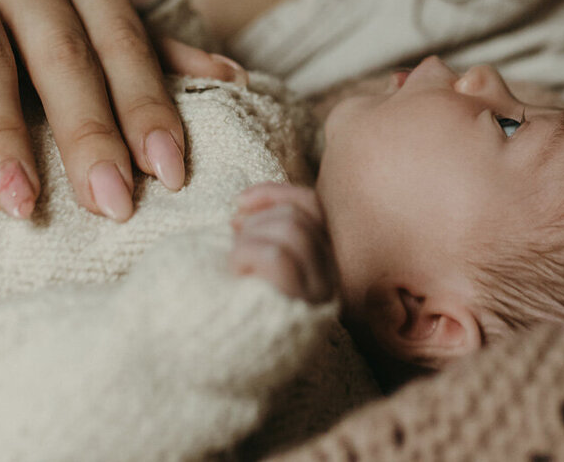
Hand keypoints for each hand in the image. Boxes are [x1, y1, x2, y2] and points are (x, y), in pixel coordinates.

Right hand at [0, 0, 238, 219]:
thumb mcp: (81, 7)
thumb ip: (149, 45)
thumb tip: (234, 80)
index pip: (123, 43)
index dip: (148, 106)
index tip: (171, 172)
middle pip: (61, 56)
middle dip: (89, 133)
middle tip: (112, 205)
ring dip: (1, 138)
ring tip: (20, 207)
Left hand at [229, 183, 336, 303]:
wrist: (238, 371)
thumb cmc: (242, 309)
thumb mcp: (253, 266)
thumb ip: (262, 236)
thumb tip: (242, 209)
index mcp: (323, 262)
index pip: (312, 206)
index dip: (275, 192)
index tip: (239, 200)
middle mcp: (330, 275)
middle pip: (298, 216)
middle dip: (257, 220)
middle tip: (234, 241)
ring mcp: (319, 291)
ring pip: (290, 229)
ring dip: (250, 238)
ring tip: (236, 262)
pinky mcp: (301, 303)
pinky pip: (274, 255)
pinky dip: (246, 254)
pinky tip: (237, 273)